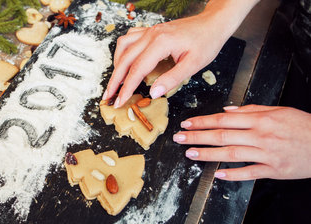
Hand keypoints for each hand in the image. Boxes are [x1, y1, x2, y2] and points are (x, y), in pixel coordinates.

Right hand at [104, 13, 229, 107]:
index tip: (119, 101)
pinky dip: (123, 51)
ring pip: (123, 46)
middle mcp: (151, 35)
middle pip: (125, 59)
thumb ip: (172, 79)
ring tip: (116, 81)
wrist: (213, 23)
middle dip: (115, 80)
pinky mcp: (151, 31)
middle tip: (108, 96)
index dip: (126, 88)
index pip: (137, 70)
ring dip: (117, 64)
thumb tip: (153, 93)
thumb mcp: (193, 65)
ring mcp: (149, 31)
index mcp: (161, 43)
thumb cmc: (207, 42)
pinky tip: (125, 61)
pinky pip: (130, 38)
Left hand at [172, 105, 310, 180]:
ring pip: (231, 153)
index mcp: (262, 119)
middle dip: (198, 136)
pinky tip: (217, 173)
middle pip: (223, 136)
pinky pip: (249, 172)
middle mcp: (262, 135)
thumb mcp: (280, 111)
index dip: (203, 121)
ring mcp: (267, 154)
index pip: (224, 119)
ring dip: (208, 154)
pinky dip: (233, 174)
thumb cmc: (304, 126)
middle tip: (179, 138)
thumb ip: (252, 110)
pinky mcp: (274, 170)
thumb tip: (226, 111)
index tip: (187, 123)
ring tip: (190, 154)